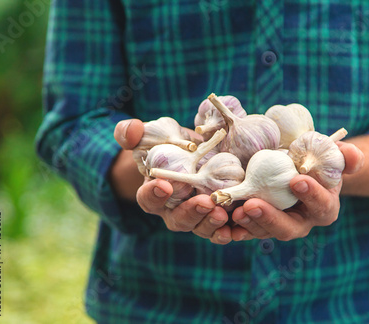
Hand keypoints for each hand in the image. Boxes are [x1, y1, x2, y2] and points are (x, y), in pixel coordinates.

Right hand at [112, 119, 231, 243]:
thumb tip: (131, 132)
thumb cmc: (167, 144)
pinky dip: (229, 231)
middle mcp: (173, 211)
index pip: (148, 199)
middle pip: (179, 220)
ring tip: (222, 213)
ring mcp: (196, 216)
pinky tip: (236, 230)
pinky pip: (221, 229)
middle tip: (204, 202)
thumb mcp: (148, 135)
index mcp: (153, 194)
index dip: (153, 195)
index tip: (163, 185)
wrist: (194, 153)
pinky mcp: (216, 216)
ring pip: (201, 227)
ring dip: (211, 223)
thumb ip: (131, 133)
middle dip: (191, 212)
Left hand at [230, 141, 364, 240]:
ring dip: (250, 222)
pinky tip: (226, 221)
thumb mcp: (334, 157)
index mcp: (324, 207)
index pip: (322, 206)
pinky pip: (249, 230)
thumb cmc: (319, 164)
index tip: (297, 180)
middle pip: (289, 228)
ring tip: (236, 209)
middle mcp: (303, 222)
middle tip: (253, 204)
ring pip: (265, 231)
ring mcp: (280, 225)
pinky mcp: (261, 224)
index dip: (312, 195)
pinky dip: (237, 228)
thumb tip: (353, 156)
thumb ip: (346, 156)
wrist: (300, 170)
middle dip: (271, 218)